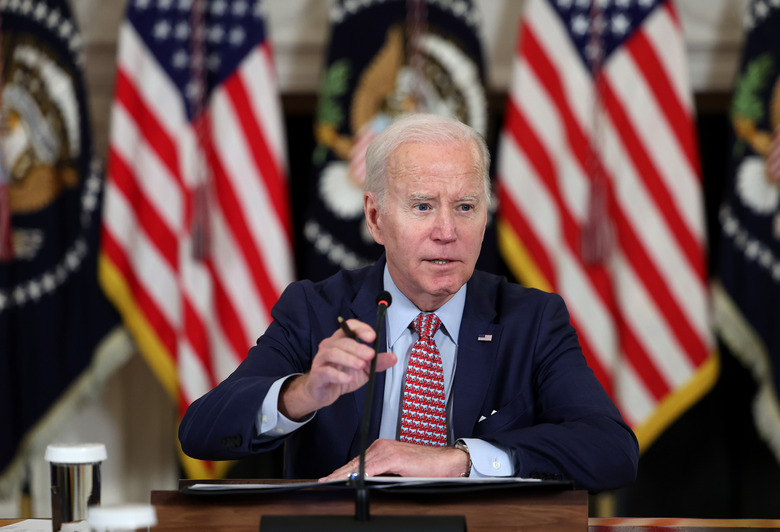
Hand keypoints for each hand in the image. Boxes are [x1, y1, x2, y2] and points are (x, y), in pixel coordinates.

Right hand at [279, 319, 396, 419]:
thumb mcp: (364, 370)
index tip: (372, 337)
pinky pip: (326, 371)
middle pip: (342, 341)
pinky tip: (349, 379)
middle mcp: (329, 346)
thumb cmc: (341, 376)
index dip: (360, 329)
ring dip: (348, 358)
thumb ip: (377, 362)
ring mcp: (321, 360)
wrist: (323, 393)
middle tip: (370, 355)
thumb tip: (393, 357)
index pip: (349, 327)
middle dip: (358, 347)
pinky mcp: (317, 375)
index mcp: (341, 341)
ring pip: (332, 353)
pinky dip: (338, 375)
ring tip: (361, 365)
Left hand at [320, 439, 469, 480]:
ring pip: (360, 465)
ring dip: (344, 475)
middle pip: (354, 463)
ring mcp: (387, 450)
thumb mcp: (398, 470)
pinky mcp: (394, 457)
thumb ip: (381, 472)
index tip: (328, 479)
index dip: (341, 471)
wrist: (446, 462)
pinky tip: (352, 481)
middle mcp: (382, 446)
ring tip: (330, 483)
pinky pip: (373, 468)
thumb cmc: (426, 467)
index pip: (356, 461)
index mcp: (382, 448)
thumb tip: (365, 482)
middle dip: (337, 474)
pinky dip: (361, 474)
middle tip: (323, 482)